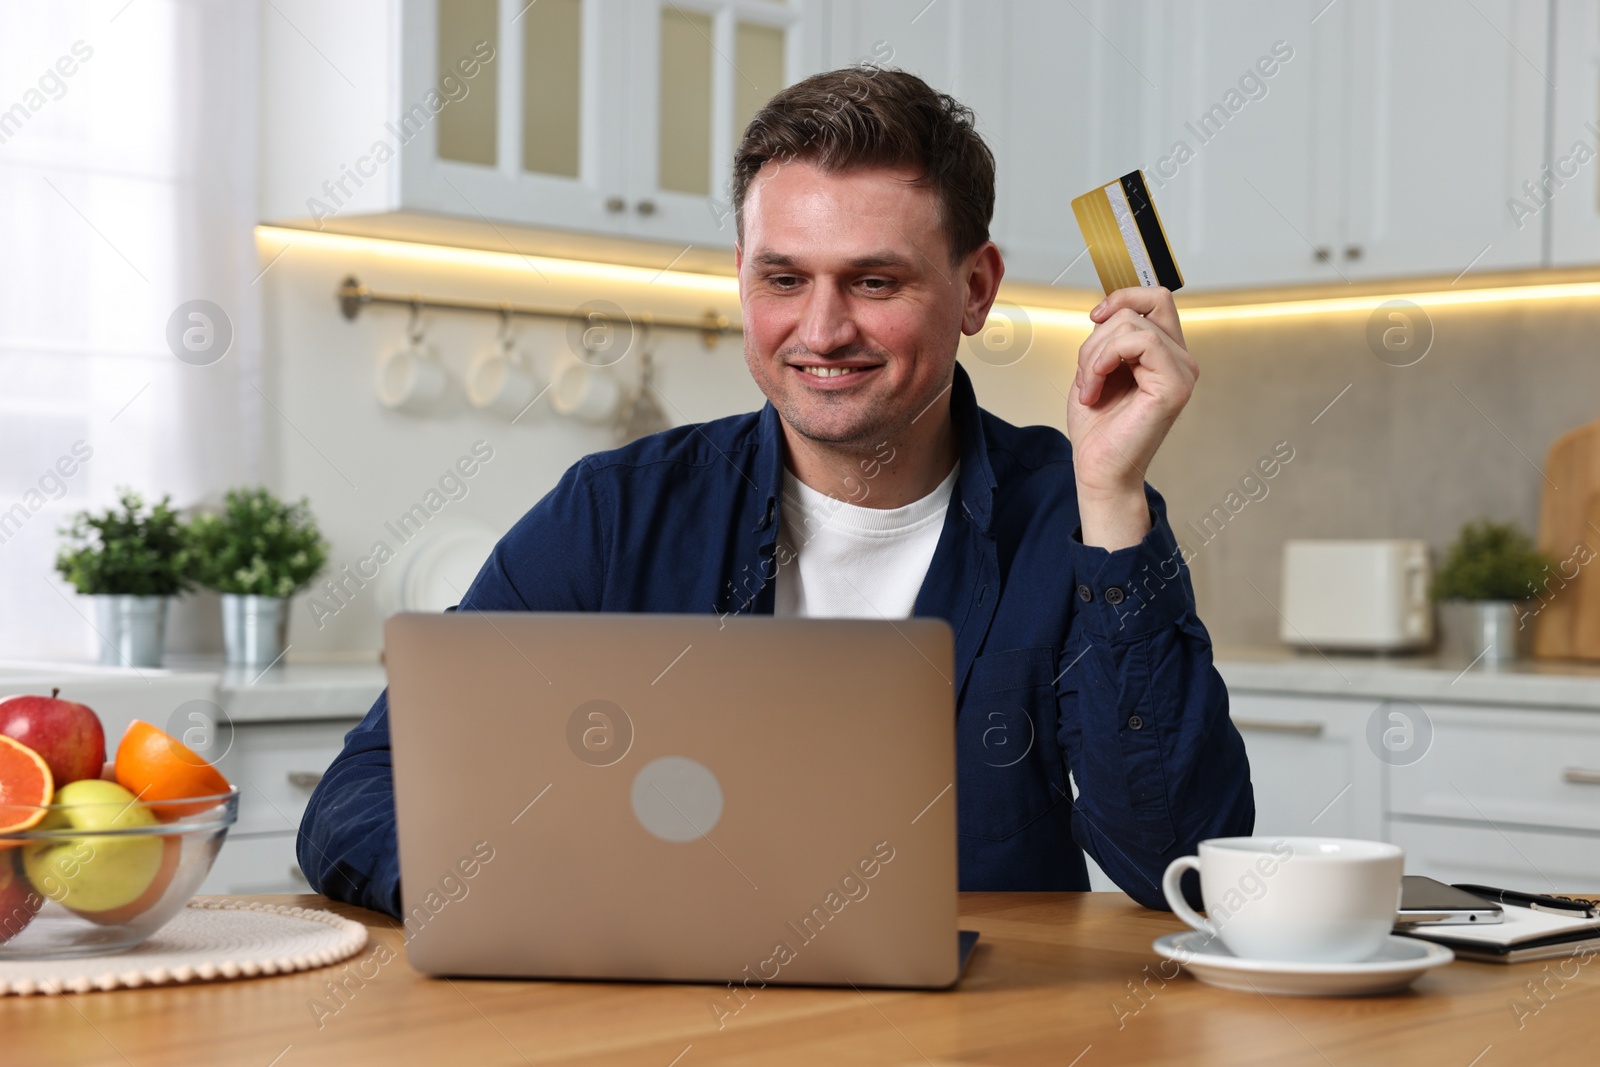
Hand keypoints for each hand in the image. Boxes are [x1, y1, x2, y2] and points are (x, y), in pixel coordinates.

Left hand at [1068, 286, 1197, 548]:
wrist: (1099, 468)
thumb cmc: (1099, 429)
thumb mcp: (1097, 368)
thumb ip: (1108, 338)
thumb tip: (1108, 311)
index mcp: (1166, 355)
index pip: (1156, 299)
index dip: (1123, 297)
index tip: (1095, 317)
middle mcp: (1180, 360)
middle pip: (1140, 309)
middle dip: (1098, 336)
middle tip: (1088, 374)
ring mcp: (1182, 372)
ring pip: (1133, 325)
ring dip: (1095, 354)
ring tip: (1091, 386)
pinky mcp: (1175, 385)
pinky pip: (1141, 342)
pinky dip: (1106, 358)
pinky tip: (1097, 384)